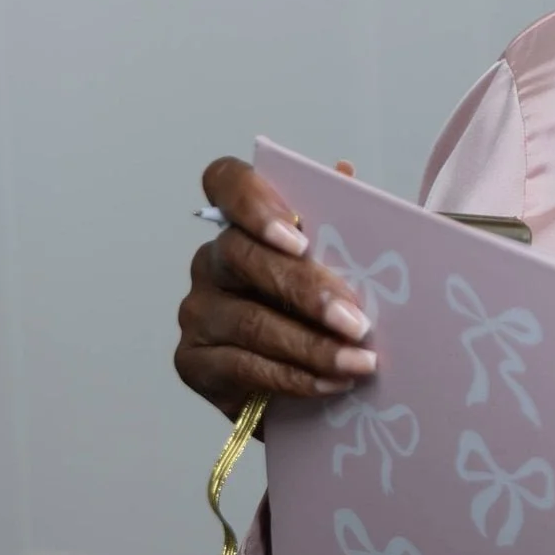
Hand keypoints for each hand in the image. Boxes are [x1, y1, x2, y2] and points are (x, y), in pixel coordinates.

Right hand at [173, 156, 376, 419]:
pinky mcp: (194, 362)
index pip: (225, 183)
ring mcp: (198, 311)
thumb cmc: (332, 309)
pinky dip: (293, 378)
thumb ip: (345, 224)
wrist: (317, 380)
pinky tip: (329, 383)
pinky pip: (241, 368)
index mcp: (247, 223)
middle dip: (307, 291)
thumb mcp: (350, 266)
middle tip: (357, 322)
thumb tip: (344, 171)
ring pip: (249, 322)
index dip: (252, 200)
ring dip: (312, 346)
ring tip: (360, 363)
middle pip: (244, 258)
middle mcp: (212, 260)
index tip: (297, 234)